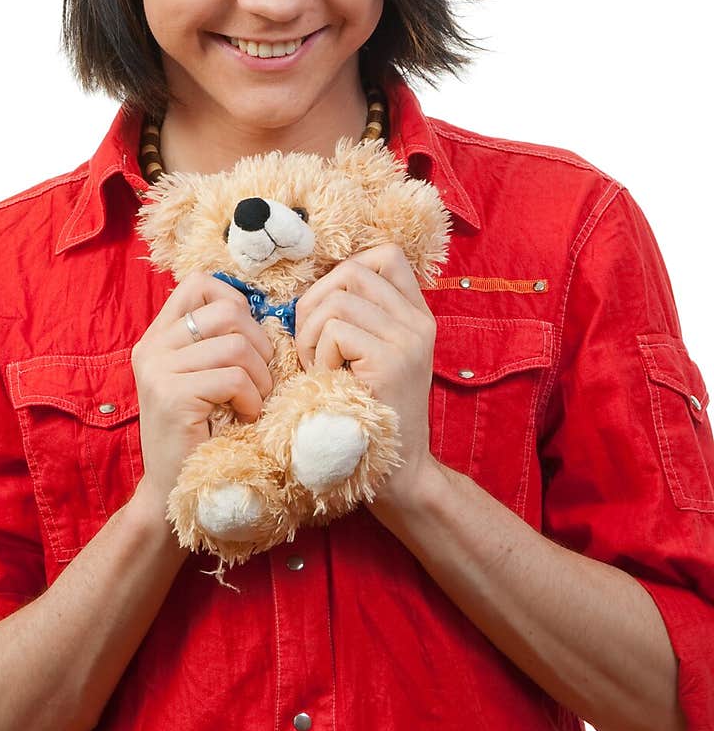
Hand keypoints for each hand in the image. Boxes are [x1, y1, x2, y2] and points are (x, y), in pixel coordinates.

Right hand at [131, 273, 274, 515]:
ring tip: (254, 402)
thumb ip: (218, 343)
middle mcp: (152, 347)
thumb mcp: (204, 378)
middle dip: (260, 344)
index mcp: (158, 336)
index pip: (198, 284)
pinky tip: (246, 417)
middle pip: (227, 311)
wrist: (173, 490)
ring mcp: (158, 370)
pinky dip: (253, 400)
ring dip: (260, 377)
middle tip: (260, 379)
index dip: (235, 302)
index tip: (247, 340)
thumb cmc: (201, 434)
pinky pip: (234, 378)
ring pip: (237, 346)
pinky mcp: (172, 396)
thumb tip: (267, 312)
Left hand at [293, 243, 436, 514]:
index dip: (344, 271)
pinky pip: (335, 331)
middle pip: (351, 271)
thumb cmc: (368, 415)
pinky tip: (326, 380)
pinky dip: (318, 355)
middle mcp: (419, 323)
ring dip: (311, 334)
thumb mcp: (374, 358)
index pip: (384, 256)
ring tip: (317, 366)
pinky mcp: (391, 362)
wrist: (397, 475)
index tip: (327, 309)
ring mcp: (408, 340)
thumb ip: (360, 320)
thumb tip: (312, 285)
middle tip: (310, 345)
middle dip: (314, 303)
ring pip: (336, 300)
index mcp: (417, 316)